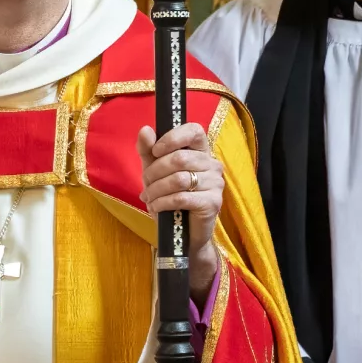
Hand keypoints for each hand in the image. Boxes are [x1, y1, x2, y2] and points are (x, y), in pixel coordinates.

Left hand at [137, 122, 222, 297]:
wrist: (182, 233)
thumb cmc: (170, 197)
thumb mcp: (154, 171)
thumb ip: (148, 151)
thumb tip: (145, 129)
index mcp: (201, 151)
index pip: (194, 130)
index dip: (172, 137)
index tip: (155, 150)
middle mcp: (213, 164)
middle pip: (179, 158)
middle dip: (154, 172)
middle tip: (145, 185)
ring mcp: (216, 184)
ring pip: (179, 179)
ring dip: (156, 189)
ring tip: (148, 198)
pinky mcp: (212, 203)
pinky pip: (182, 197)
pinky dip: (162, 202)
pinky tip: (155, 208)